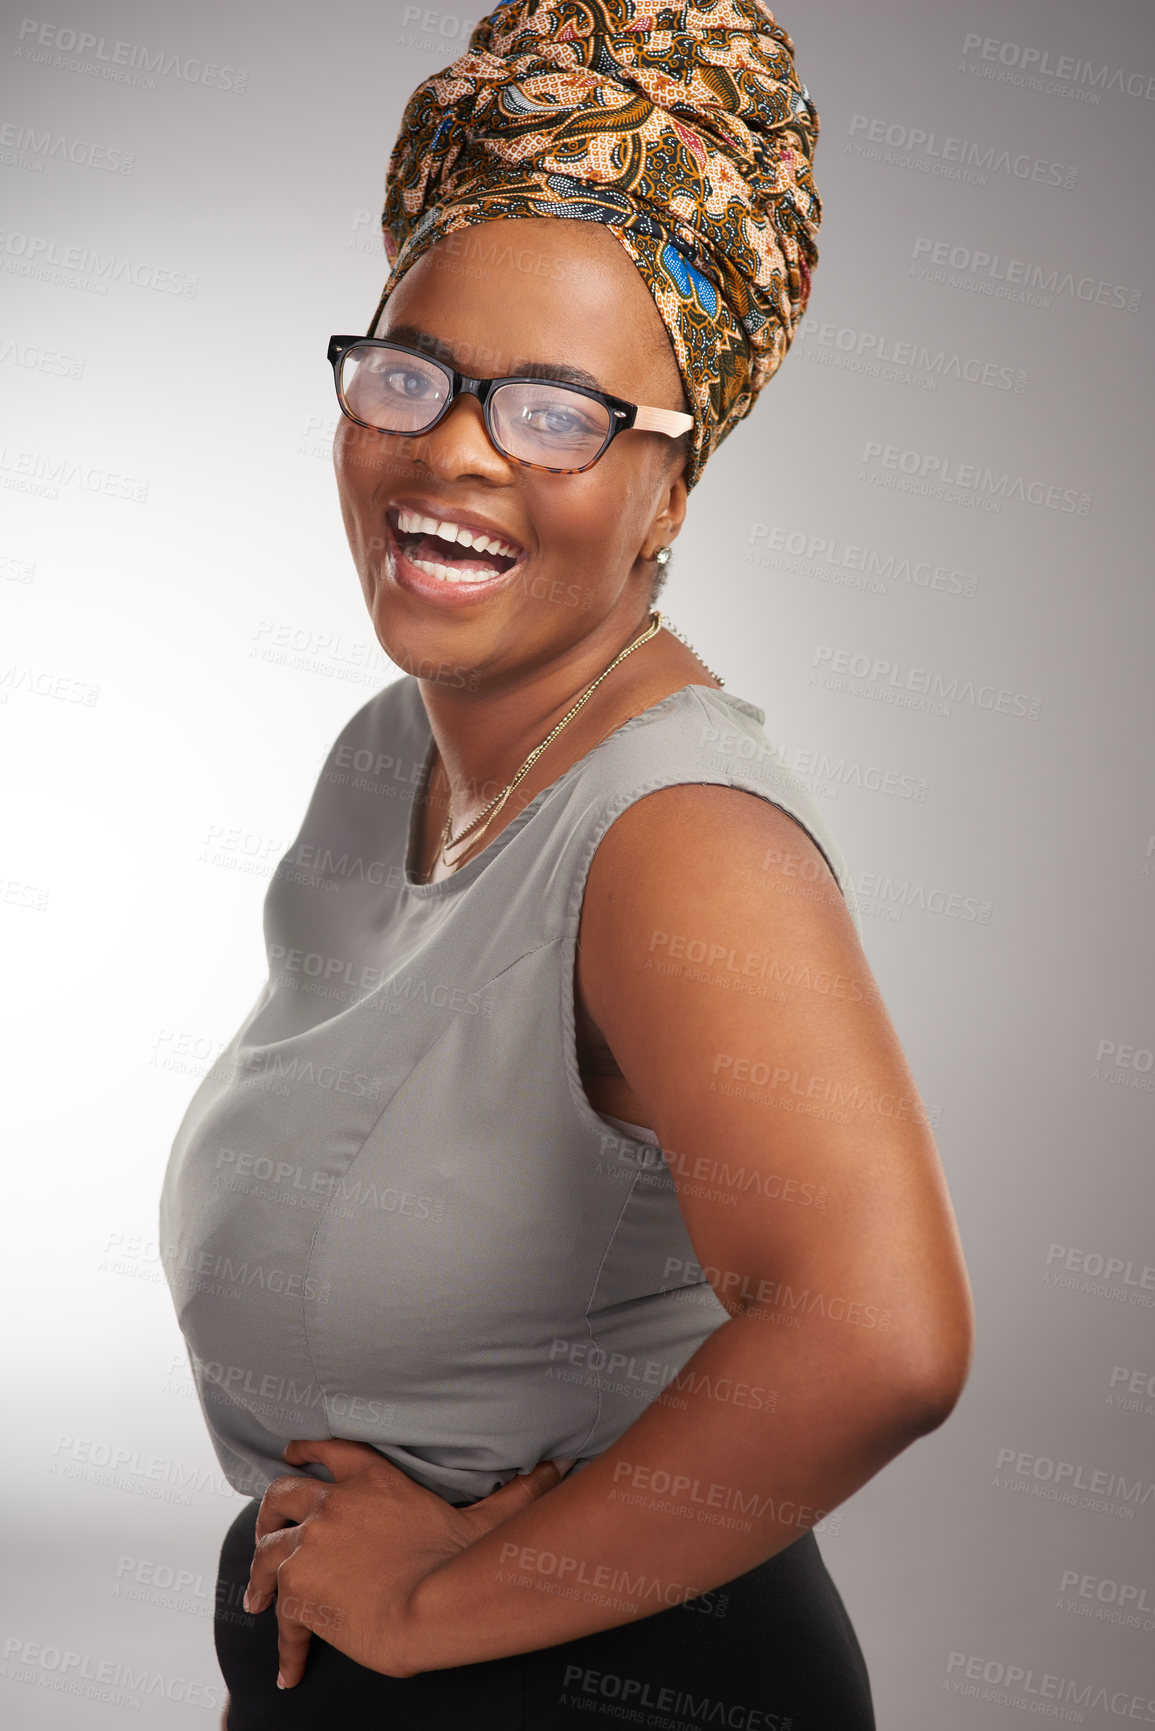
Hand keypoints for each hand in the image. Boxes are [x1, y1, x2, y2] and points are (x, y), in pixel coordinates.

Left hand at [243, 1438, 572, 1685]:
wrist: (431, 1606)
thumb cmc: (462, 1561)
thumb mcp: (487, 1518)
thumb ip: (516, 1491)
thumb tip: (556, 1470)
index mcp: (372, 1480)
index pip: (329, 1451)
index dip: (307, 1450)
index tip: (292, 1453)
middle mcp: (334, 1504)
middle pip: (284, 1494)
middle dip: (271, 1509)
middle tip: (266, 1525)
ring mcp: (312, 1545)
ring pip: (266, 1548)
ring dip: (258, 1571)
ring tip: (255, 1595)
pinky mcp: (301, 1591)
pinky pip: (281, 1618)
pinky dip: (282, 1643)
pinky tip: (286, 1668)